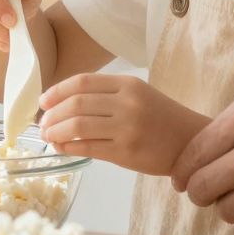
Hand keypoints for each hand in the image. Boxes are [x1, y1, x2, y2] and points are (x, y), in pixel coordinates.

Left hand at [38, 74, 209, 176]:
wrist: (191, 143)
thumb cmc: (161, 118)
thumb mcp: (138, 95)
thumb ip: (105, 95)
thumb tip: (63, 104)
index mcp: (127, 84)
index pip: (82, 82)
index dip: (57, 91)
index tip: (43, 101)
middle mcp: (127, 103)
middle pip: (76, 104)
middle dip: (52, 114)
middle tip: (42, 124)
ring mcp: (127, 128)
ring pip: (78, 126)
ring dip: (56, 131)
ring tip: (48, 136)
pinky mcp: (126, 152)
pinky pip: (88, 148)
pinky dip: (69, 147)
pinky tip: (62, 147)